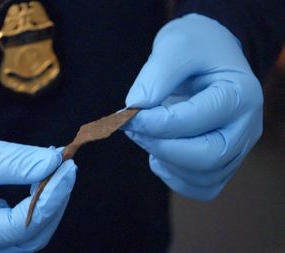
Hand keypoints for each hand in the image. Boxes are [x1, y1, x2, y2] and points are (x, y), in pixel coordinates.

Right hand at [0, 118, 75, 251]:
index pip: (20, 226)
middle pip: (29, 237)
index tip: (67, 166)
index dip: (51, 197)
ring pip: (26, 231)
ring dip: (47, 201)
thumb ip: (15, 162)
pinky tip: (39, 174)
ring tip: (57, 169)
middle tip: (66, 167)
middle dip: (53, 202)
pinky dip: (33, 198)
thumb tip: (56, 162)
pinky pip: (16, 218)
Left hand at [123, 14, 262, 199]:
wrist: (209, 55)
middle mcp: (246, 126)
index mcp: (240, 94)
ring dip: (164, 161)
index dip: (156, 123)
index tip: (126, 115)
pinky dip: (174, 175)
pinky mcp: (223, 163)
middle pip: (207, 157)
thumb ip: (156, 75)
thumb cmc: (195, 47)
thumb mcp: (176, 46)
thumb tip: (136, 108)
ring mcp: (237, 148)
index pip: (197, 120)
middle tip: (133, 128)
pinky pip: (200, 186)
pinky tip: (158, 152)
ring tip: (144, 134)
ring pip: (202, 177)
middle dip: (161, 146)